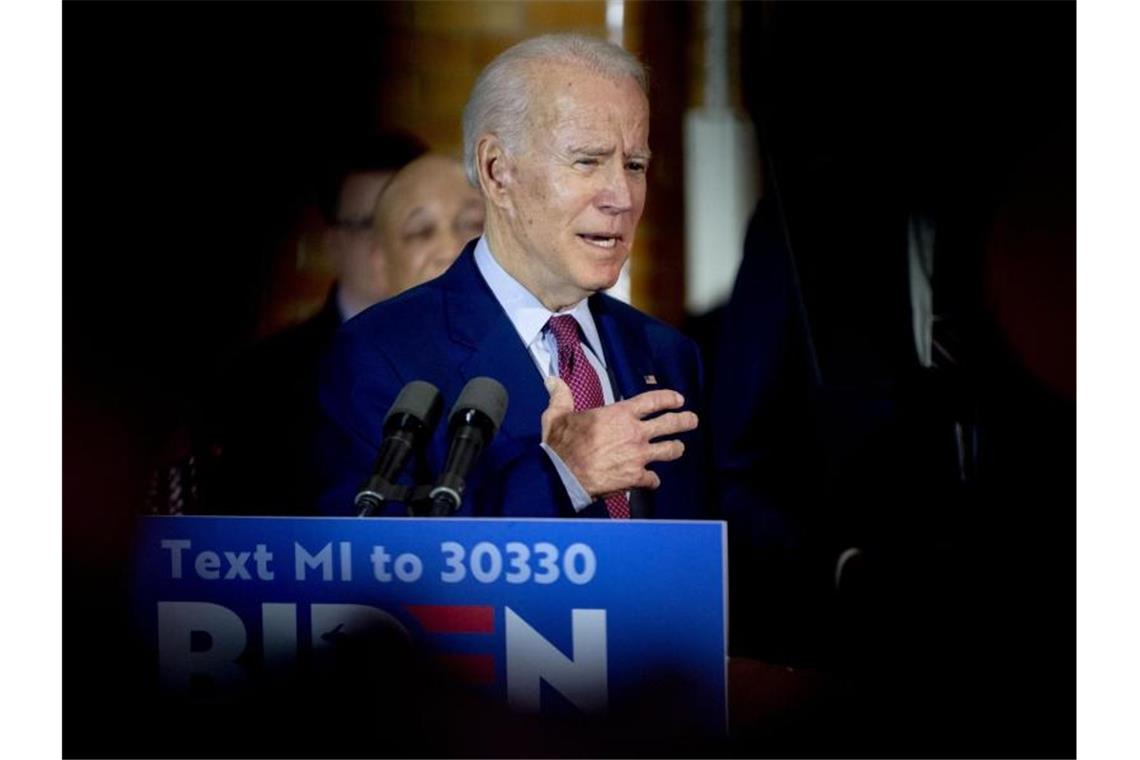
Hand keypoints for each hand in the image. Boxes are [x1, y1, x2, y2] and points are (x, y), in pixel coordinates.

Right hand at [540, 376, 698, 497]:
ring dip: (676, 448)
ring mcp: (638, 456)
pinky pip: (653, 479)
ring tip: (678, 447)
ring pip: (669, 450)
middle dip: (684, 420)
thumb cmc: (561, 444)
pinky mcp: (636, 477)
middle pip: (670, 424)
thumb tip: (552, 380)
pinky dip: (652, 480)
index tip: (678, 399)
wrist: (563, 475)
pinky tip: (651, 481)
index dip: (669, 398)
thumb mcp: (557, 415)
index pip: (653, 400)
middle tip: (692, 420)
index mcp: (620, 414)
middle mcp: (635, 433)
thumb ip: (560, 396)